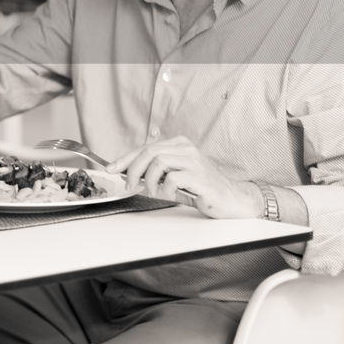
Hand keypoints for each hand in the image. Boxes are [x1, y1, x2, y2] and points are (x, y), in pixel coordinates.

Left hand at [108, 136, 263, 218]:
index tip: (110, 169)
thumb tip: (126, 172)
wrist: (233, 199)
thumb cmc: (201, 188)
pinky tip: (169, 194)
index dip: (124, 158)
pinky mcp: (201, 177)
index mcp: (179, 145)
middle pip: (149, 152)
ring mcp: (195, 161)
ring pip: (158, 162)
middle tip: (129, 185)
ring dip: (149, 180)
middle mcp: (186, 149)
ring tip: (154, 192)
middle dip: (132, 169)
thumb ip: (154, 171)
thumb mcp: (174, 176)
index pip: (145, 147)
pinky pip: (172, 179)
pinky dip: (164, 189)